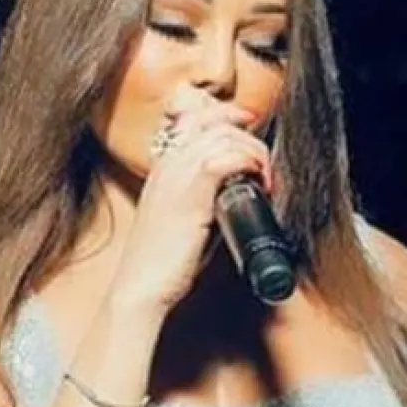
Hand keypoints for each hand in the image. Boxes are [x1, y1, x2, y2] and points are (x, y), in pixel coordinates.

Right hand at [107, 90, 273, 320]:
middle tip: (264, 166)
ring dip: (254, 152)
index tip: (250, 135)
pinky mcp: (191, 192)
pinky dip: (250, 163)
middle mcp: (167, 164)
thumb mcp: (183, 223)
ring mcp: (177, 174)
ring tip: (265, 179)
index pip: (194, 118)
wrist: (140, 287)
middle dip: (248, 136)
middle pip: (214, 120)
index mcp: (162, 168)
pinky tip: (259, 183)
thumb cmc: (162, 265)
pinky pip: (227, 157)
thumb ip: (206, 203)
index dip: (227, 118)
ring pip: (225, 134)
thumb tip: (238, 198)